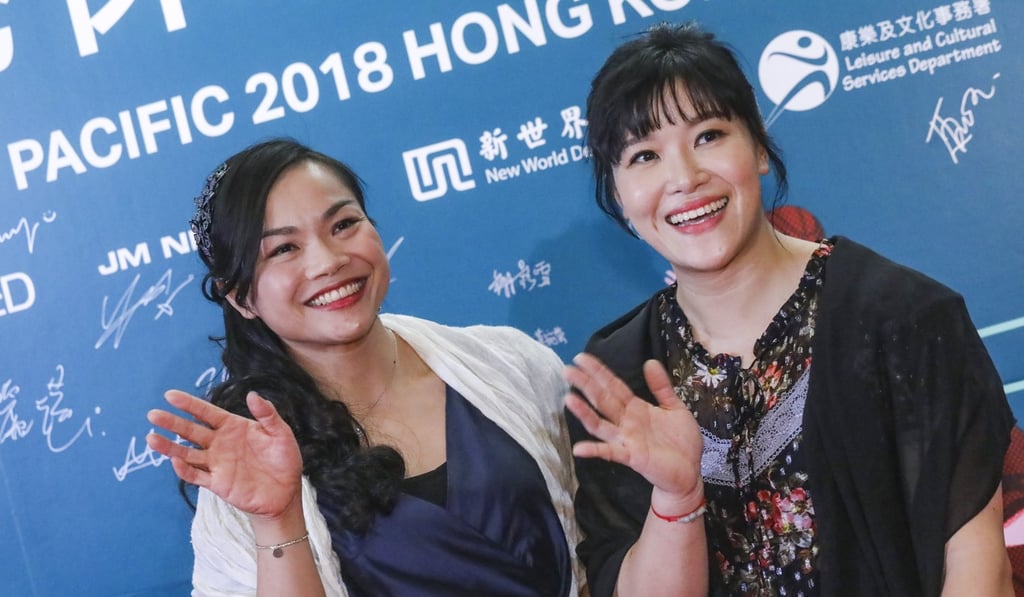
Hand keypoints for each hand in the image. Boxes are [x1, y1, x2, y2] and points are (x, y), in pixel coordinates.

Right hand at [146, 390, 302, 520]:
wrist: (286, 493)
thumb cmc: (284, 460)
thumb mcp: (281, 433)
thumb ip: (267, 415)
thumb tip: (252, 394)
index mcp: (234, 427)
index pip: (207, 412)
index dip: (189, 404)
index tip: (170, 395)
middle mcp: (221, 443)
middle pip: (191, 431)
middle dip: (172, 423)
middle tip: (153, 414)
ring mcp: (217, 463)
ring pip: (187, 453)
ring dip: (169, 447)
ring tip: (151, 438)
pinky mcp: (217, 483)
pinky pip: (196, 475)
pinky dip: (184, 470)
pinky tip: (175, 461)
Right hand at [564, 354, 702, 505]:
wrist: (690, 472)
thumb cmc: (681, 442)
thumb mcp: (675, 407)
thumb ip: (661, 386)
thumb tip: (650, 361)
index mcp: (636, 408)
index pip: (613, 386)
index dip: (598, 372)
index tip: (581, 358)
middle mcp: (626, 422)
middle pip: (602, 400)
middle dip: (585, 385)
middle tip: (567, 370)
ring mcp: (627, 439)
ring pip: (600, 424)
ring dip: (584, 413)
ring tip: (568, 399)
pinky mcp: (632, 457)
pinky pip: (610, 452)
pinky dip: (594, 450)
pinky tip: (578, 449)